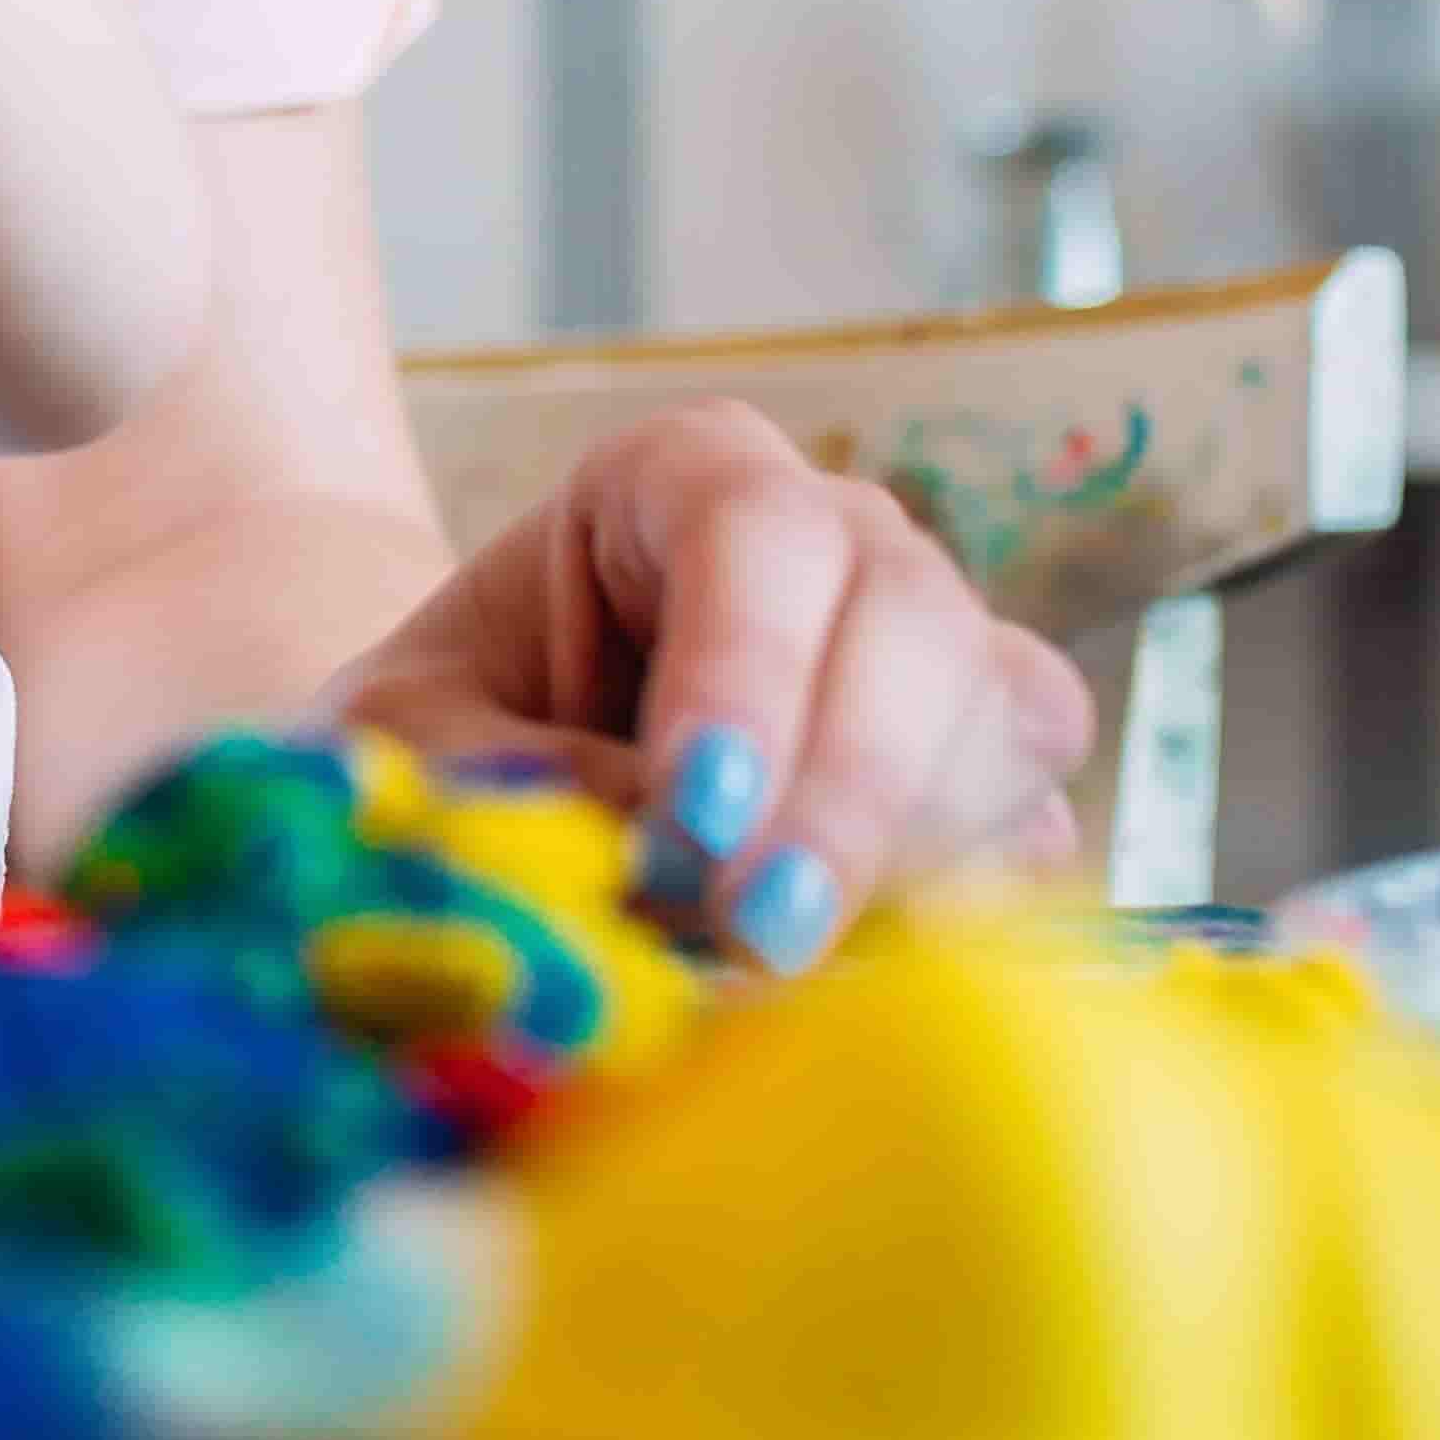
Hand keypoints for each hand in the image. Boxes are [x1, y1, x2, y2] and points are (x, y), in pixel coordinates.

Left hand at [320, 402, 1098, 969]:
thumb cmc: (446, 729)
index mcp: (685, 476)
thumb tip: (651, 840)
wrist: (493, 782)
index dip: (743, 668)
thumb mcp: (409, 737)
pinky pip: (1031, 826)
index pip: (755, 533)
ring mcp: (932, 650)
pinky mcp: (981, 777)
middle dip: (845, 785)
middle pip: (912, 616)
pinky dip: (966, 902)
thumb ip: (502, 773)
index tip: (695, 811)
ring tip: (782, 951)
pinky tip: (863, 964)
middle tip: (760, 927)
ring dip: (912, 848)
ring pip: (1006, 713)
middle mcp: (839, 536)